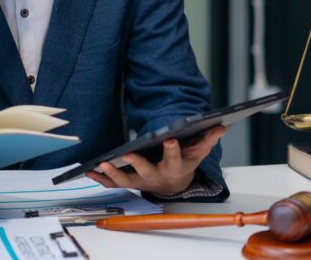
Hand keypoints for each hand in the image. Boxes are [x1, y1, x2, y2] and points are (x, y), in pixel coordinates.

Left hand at [86, 126, 225, 196]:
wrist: (174, 184)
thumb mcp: (197, 153)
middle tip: (129, 154)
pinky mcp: (129, 183)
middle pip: (147, 171)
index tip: (170, 139)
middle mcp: (156, 177)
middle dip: (138, 163)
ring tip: (101, 164)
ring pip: (126, 181)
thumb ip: (207, 139)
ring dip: (113, 173)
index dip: (173, 150)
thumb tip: (221, 126)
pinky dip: (101, 179)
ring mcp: (141, 181)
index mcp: (174, 168)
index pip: (175, 158)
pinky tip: (89, 171)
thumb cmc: (184, 163)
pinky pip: (113, 183)